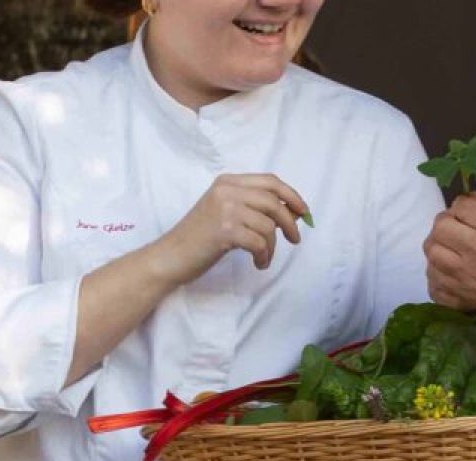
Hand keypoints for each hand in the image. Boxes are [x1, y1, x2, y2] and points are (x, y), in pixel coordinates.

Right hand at [148, 173, 310, 283]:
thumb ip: (254, 208)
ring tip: (263, 257)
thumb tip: (292, 213)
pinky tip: (258, 263)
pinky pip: (260, 243)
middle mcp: (227, 190)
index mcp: (228, 182)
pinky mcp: (225, 230)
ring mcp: (225, 209)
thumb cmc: (200, 238)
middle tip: (295, 239)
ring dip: (273, 246)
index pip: (270, 181)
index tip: (304, 212)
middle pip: (273, 202)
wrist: (171, 256)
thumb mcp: (226, 213)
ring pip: (268, 225)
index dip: (292, 196)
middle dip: (289, 222)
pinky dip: (264, 256)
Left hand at [424, 195, 475, 350]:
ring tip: (454, 250)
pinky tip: (451, 274)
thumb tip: (471, 204)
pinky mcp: (468, 300)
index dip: (465, 204)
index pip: (461, 205)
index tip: (472, 211)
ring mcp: (469, 279)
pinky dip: (438, 279)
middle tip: (460, 227)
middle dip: (447, 222)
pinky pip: (435, 288)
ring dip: (439, 248)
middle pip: (440, 228)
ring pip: (431, 255)